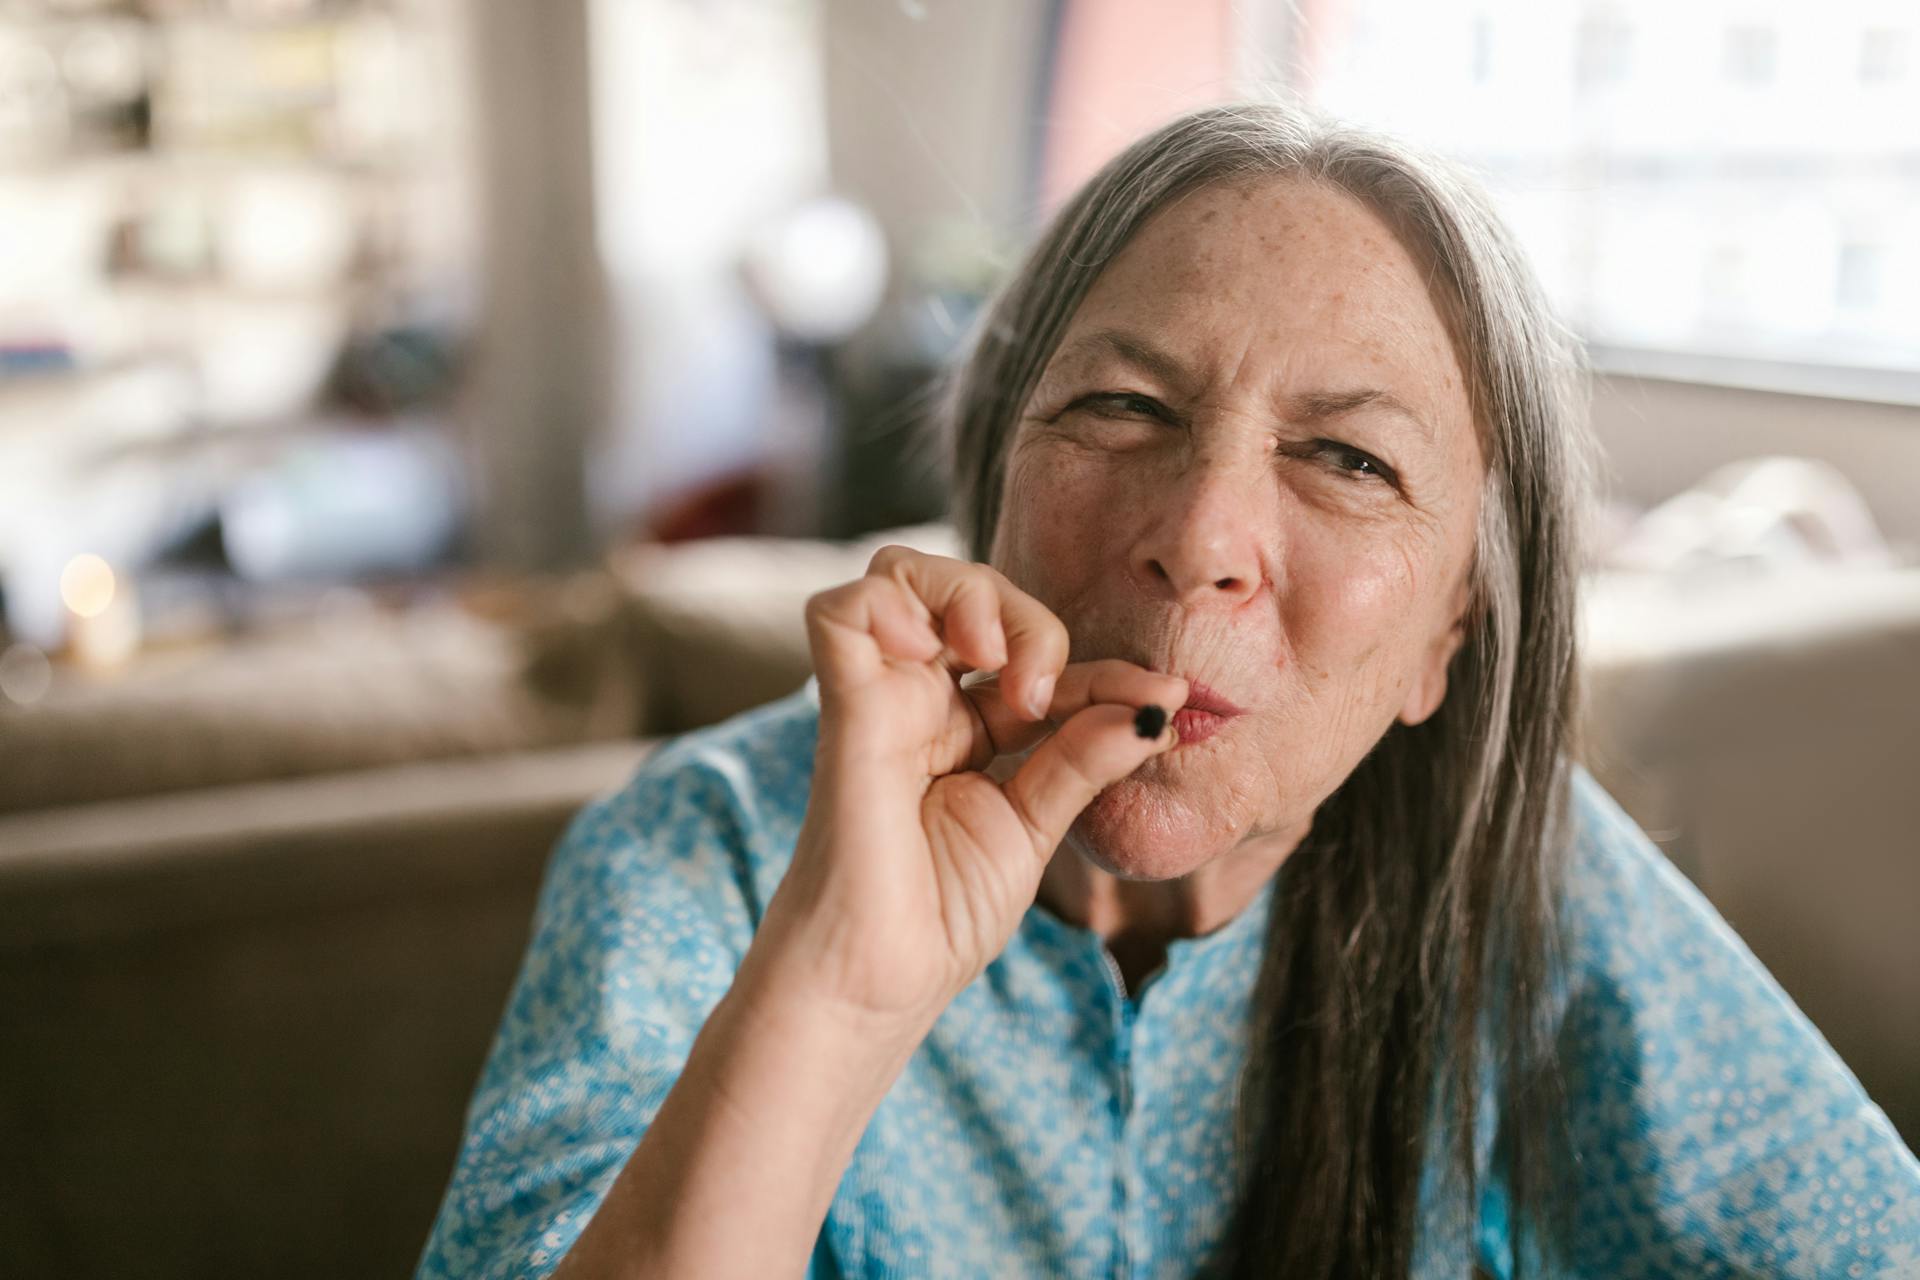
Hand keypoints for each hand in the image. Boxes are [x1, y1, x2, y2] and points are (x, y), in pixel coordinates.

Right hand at [748, 545, 1185, 1030]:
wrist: (882, 982)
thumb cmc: (941, 915)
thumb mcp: (1035, 825)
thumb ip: (1084, 758)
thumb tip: (1156, 705)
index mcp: (964, 727)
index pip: (1036, 657)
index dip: (1103, 668)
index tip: (1164, 697)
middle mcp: (918, 701)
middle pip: (964, 591)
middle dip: (1025, 616)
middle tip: (1044, 694)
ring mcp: (879, 699)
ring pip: (900, 574)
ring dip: (965, 595)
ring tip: (994, 663)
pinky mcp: (845, 711)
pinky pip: (840, 613)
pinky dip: (888, 605)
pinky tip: (939, 653)